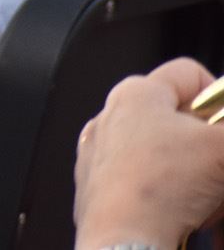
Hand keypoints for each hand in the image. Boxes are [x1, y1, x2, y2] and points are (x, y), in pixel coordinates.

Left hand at [74, 57, 223, 248]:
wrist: (123, 239)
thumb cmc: (162, 186)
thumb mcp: (221, 148)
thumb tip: (223, 136)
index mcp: (136, 93)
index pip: (188, 75)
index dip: (219, 97)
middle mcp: (110, 117)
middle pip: (177, 119)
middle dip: (209, 144)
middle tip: (222, 165)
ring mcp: (100, 153)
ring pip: (162, 155)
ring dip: (194, 174)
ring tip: (210, 198)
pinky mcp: (96, 188)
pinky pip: (143, 183)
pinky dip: (170, 195)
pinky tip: (189, 214)